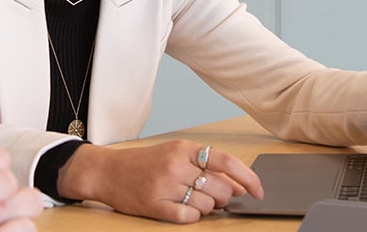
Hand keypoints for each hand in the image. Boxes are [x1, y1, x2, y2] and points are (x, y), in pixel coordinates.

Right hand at [58, 140, 262, 223]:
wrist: (107, 171)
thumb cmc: (144, 163)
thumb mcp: (175, 155)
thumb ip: (206, 167)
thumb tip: (238, 187)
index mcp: (182, 149)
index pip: (226, 162)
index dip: (248, 178)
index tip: (258, 191)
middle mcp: (175, 165)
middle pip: (220, 189)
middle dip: (222, 197)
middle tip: (211, 196)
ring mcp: (165, 186)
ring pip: (206, 206)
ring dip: (205, 208)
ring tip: (187, 199)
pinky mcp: (155, 206)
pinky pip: (189, 218)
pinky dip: (191, 217)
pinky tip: (180, 208)